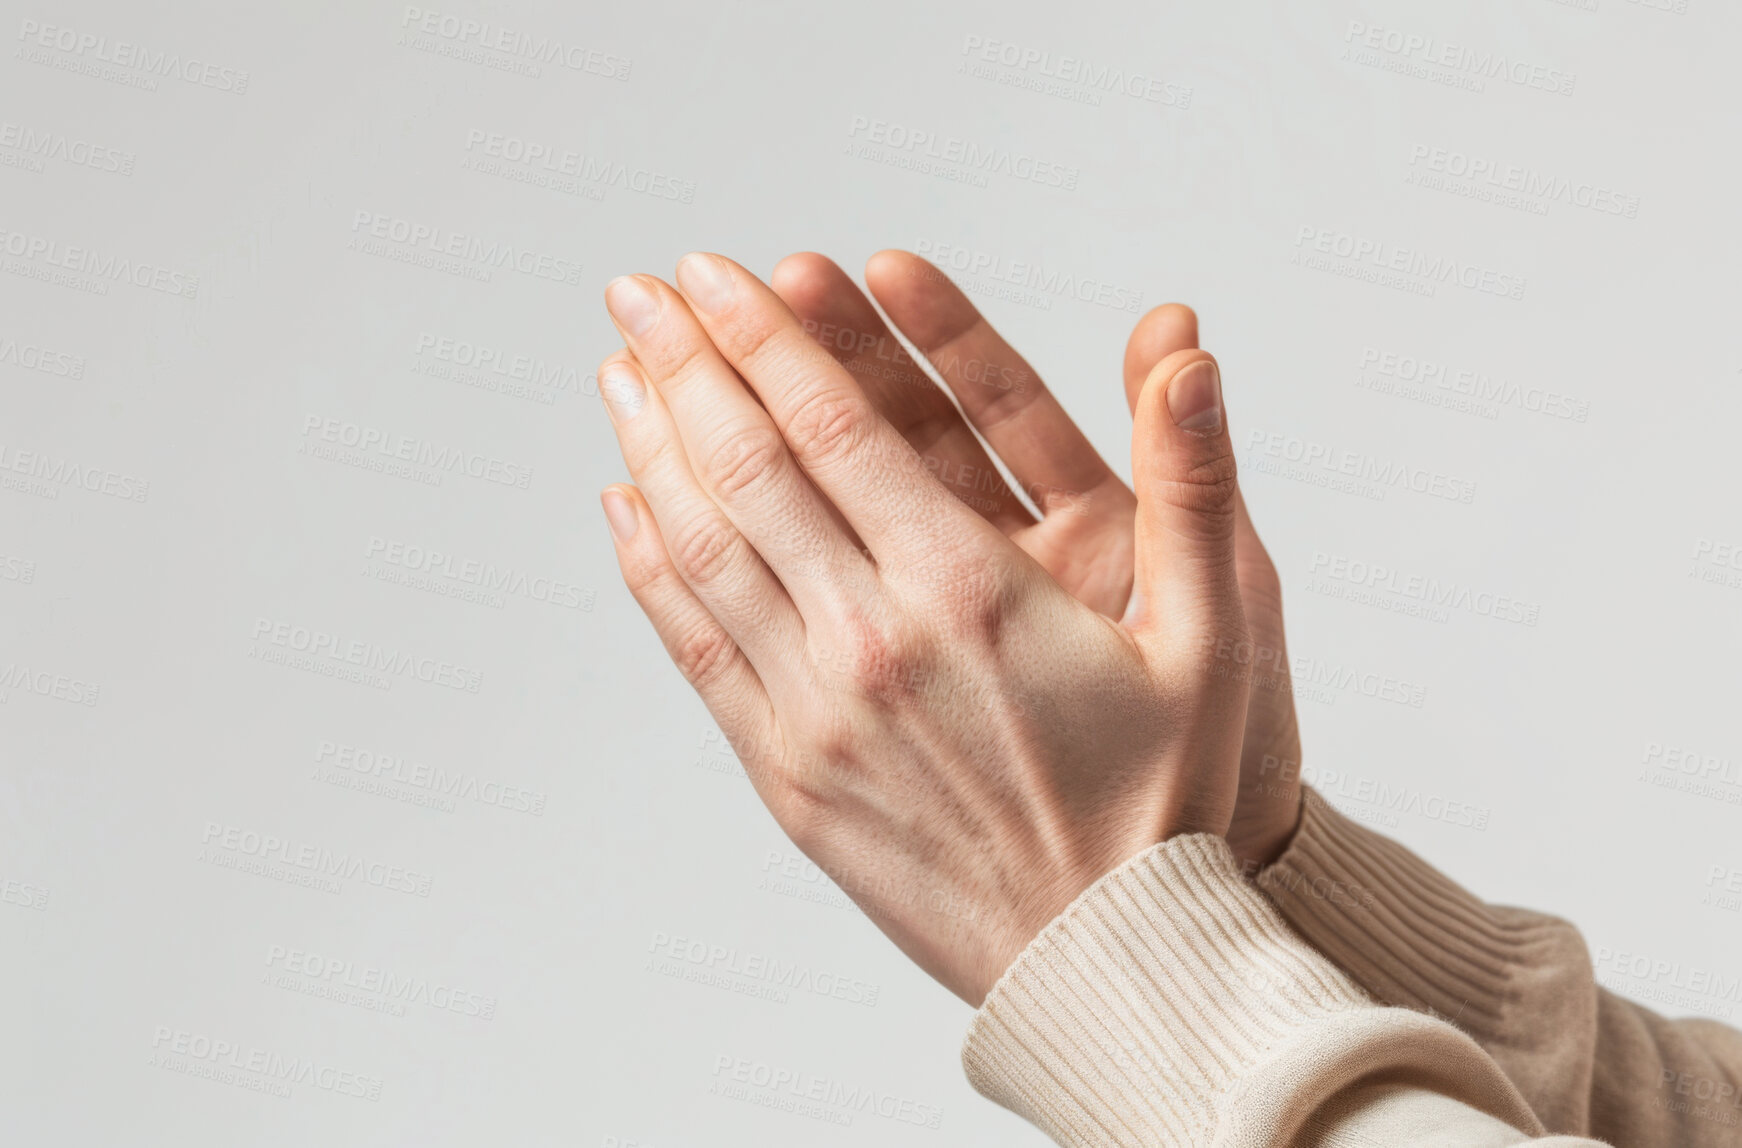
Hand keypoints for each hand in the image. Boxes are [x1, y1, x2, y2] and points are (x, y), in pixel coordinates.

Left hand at [596, 254, 1249, 1004]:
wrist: (1110, 960)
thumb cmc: (1172, 795)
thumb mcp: (1218, 636)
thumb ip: (1194, 485)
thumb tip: (1186, 348)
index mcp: (967, 591)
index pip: (833, 425)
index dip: (765, 335)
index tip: (716, 272)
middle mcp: (872, 642)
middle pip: (748, 467)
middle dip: (687, 363)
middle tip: (638, 291)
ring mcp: (816, 714)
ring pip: (703, 549)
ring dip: (653, 447)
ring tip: (619, 371)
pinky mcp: (787, 775)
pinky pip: (694, 647)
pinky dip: (651, 566)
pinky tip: (628, 507)